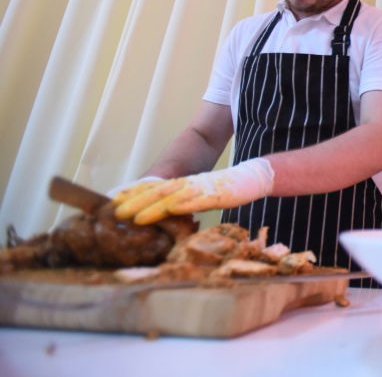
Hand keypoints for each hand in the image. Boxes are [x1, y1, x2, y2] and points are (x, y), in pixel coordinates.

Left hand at [111, 158, 274, 224]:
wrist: (258, 175)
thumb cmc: (234, 187)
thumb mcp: (206, 196)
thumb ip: (189, 202)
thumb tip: (173, 217)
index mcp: (186, 184)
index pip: (156, 188)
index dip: (135, 194)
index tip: (115, 202)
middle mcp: (190, 183)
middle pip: (157, 191)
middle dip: (134, 201)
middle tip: (113, 211)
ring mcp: (202, 187)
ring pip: (170, 196)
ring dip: (148, 206)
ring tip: (130, 216)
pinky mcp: (215, 192)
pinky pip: (193, 199)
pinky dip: (178, 205)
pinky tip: (165, 210)